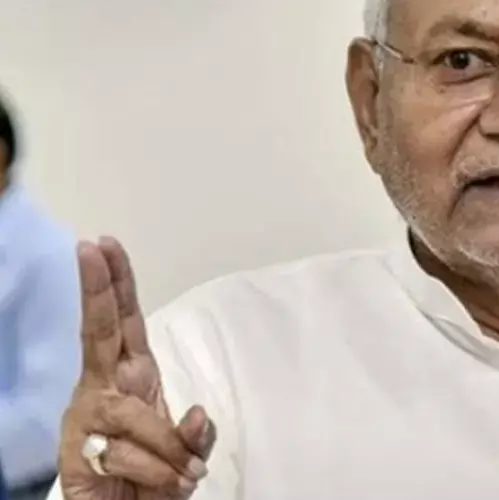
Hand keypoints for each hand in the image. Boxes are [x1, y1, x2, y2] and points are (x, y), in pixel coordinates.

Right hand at [57, 238, 216, 498]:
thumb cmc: (155, 479)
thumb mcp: (189, 453)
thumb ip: (196, 433)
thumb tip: (197, 414)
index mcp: (133, 377)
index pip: (125, 323)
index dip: (117, 285)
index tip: (105, 245)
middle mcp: (104, 389)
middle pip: (99, 332)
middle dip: (98, 289)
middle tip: (92, 248)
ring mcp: (87, 419)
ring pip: (133, 415)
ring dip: (168, 449)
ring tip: (185, 475)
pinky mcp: (77, 453)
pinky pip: (127, 454)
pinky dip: (158, 471)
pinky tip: (163, 483)